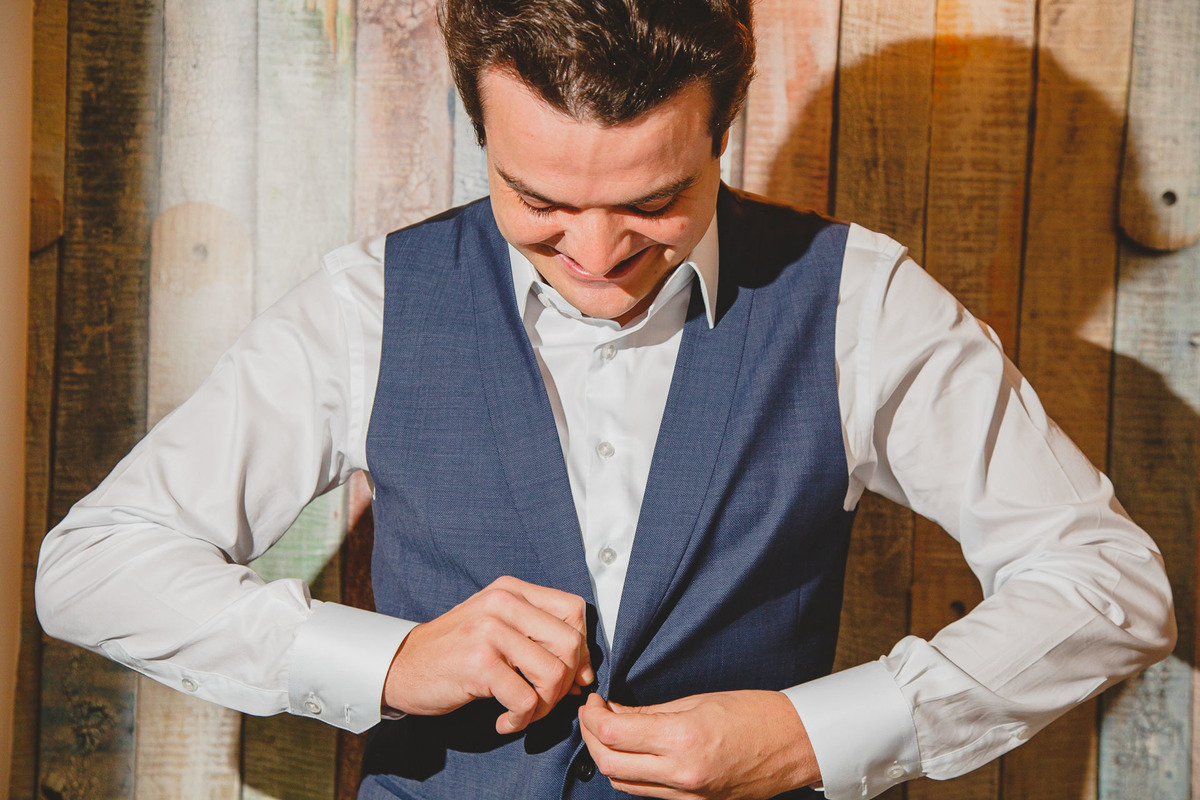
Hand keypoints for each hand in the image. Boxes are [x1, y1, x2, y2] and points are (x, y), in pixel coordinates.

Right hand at [383, 576, 594, 734]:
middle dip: (566, 682)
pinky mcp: (479, 663)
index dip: (582, 647)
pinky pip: (526, 700)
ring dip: (545, 706)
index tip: (571, 674)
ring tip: (524, 713)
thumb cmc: (455, 651)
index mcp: (511, 590)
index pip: (574, 610)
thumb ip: (539, 638)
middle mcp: (502, 603)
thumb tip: (585, 673)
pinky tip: (505, 721)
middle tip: (544, 700)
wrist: (401, 667)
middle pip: (570, 643)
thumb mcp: (497, 628)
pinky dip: (521, 720)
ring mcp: (489, 631)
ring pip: (553, 674)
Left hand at [578, 689, 818, 799]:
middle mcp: (681, 773)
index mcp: (683, 740)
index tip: (593, 701)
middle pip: (609, 763)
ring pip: (622, 782)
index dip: (592, 716)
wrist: (796, 744)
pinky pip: (646, 791)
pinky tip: (631, 750)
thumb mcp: (698, 700)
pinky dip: (629, 771)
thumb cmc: (756, 713)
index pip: (613, 735)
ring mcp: (687, 794)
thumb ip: (650, 712)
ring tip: (608, 729)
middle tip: (593, 713)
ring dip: (606, 756)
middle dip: (590, 736)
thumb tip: (614, 712)